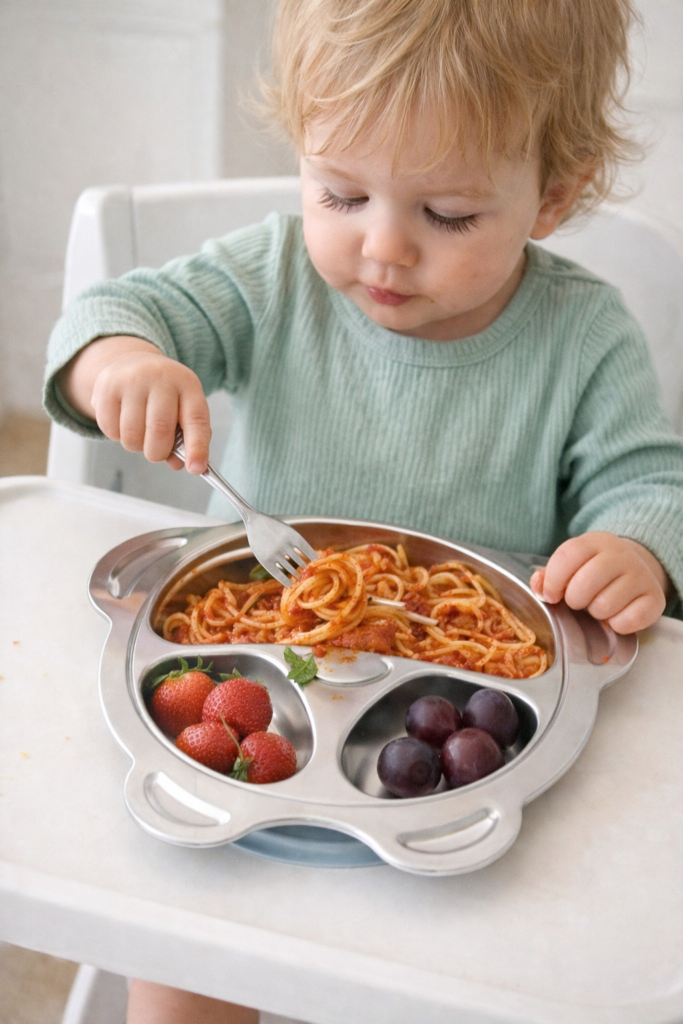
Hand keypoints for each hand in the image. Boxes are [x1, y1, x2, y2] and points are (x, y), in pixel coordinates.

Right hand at [57, 336, 210, 472]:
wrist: (133, 363)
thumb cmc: (164, 395)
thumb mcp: (183, 408)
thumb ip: (186, 438)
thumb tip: (178, 464)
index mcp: (187, 384)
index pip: (196, 419)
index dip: (197, 447)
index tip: (195, 468)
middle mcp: (160, 377)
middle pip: (159, 430)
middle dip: (158, 453)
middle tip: (156, 452)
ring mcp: (131, 380)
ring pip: (132, 436)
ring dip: (136, 446)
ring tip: (139, 432)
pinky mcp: (106, 388)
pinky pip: (110, 431)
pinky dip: (117, 436)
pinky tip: (123, 422)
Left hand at [530, 532, 667, 633]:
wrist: (635, 569)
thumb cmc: (594, 571)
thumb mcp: (572, 565)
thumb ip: (550, 575)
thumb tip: (539, 587)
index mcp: (595, 542)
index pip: (567, 556)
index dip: (553, 581)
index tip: (551, 595)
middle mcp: (621, 555)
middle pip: (585, 583)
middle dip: (574, 600)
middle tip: (579, 601)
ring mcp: (641, 575)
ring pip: (605, 605)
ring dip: (596, 613)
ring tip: (599, 604)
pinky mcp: (655, 598)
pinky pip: (627, 621)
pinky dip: (616, 625)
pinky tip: (616, 615)